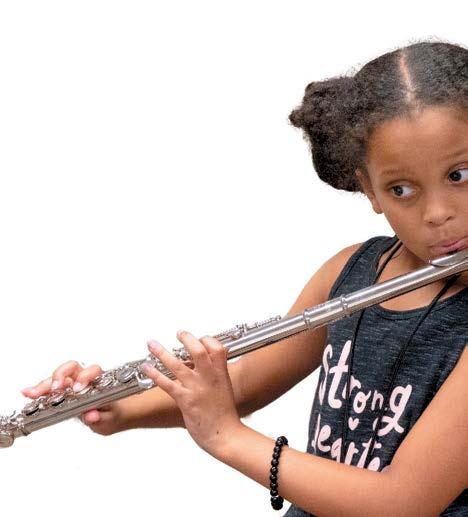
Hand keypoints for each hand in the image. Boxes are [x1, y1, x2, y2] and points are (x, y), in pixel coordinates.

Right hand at [21, 360, 124, 435]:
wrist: (111, 416)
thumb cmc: (112, 413)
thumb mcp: (109, 418)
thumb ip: (101, 417)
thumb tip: (92, 415)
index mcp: (99, 382)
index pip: (92, 371)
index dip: (84, 377)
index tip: (77, 388)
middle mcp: (85, 379)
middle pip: (71, 368)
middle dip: (61, 375)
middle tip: (55, 388)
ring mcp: (72, 385)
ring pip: (57, 378)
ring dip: (45, 384)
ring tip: (32, 393)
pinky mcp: (62, 394)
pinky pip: (50, 389)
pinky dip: (39, 391)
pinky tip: (28, 393)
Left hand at [141, 330, 241, 457]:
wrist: (226, 436)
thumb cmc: (225, 415)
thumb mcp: (225, 389)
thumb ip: (215, 375)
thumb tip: (206, 366)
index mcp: (221, 374)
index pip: (216, 347)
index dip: (207, 340)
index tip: (199, 339)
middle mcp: (209, 378)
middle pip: (198, 350)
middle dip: (186, 338)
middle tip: (178, 333)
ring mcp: (197, 389)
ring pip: (177, 365)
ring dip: (162, 352)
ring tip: (152, 344)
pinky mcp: (186, 401)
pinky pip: (167, 384)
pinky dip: (155, 374)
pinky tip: (147, 368)